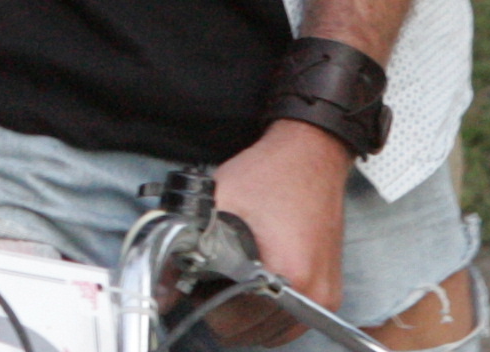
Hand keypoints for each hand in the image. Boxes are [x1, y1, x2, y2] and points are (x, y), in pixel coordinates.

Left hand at [204, 120, 352, 346]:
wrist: (311, 156)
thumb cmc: (269, 175)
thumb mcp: (217, 204)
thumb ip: (185, 250)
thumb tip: (160, 292)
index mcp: (289, 276)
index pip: (235, 322)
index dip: (206, 302)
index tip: (199, 279)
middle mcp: (314, 296)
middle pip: (253, 332)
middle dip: (226, 311)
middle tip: (213, 278)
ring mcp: (325, 298)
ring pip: (272, 334)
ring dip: (247, 317)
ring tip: (233, 280)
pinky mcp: (329, 294)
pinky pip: (292, 324)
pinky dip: (269, 315)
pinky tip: (253, 289)